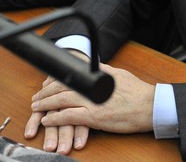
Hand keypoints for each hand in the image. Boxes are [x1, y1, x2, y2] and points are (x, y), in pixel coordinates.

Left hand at [25, 61, 154, 154]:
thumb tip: (94, 65)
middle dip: (45, 93)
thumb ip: (102, 71)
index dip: (54, 81)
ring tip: (36, 108)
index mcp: (96, 77)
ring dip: (46, 105)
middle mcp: (92, 87)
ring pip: (61, 101)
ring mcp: (92, 102)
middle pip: (61, 88)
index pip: (69, 76)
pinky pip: (69, 117)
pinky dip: (56, 118)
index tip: (45, 85)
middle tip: (36, 98)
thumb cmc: (137, 91)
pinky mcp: (94, 117)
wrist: (149, 106)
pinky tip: (47, 120)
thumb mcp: (118, 74)